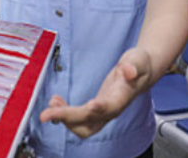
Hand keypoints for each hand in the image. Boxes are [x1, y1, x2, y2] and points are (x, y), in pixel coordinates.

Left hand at [39, 47, 153, 137]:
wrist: (140, 72)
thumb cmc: (140, 65)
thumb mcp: (139, 59)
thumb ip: (134, 65)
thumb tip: (129, 70)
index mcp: (122, 98)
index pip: (110, 107)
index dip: (99, 109)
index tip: (89, 106)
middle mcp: (112, 110)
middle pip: (89, 122)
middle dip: (67, 119)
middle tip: (46, 114)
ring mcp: (103, 113)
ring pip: (82, 127)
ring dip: (64, 119)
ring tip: (52, 103)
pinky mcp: (96, 111)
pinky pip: (78, 120)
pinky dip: (64, 114)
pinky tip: (56, 102)